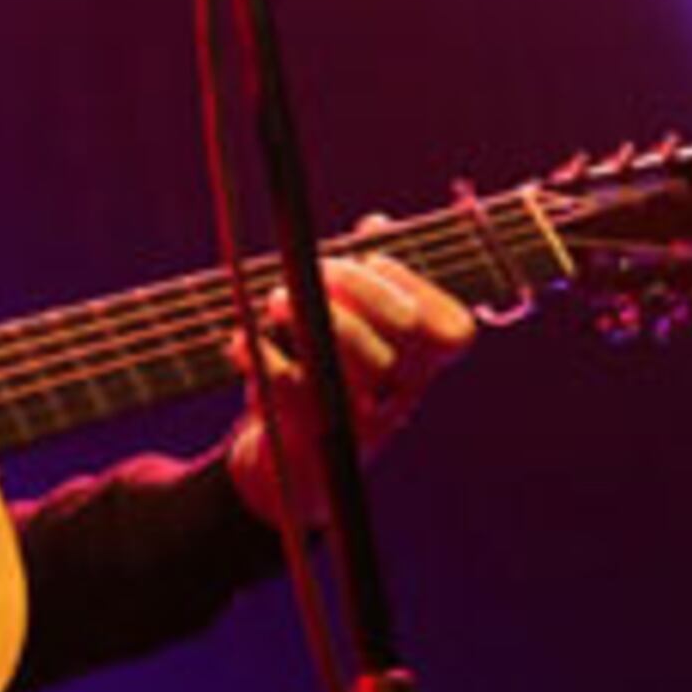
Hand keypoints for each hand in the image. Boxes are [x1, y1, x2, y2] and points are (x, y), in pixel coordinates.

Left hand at [224, 242, 473, 531]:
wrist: (291, 466)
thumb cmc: (327, 380)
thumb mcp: (354, 330)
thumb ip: (369, 279)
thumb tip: (377, 225)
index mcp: (422, 369)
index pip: (450, 329)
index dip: (411, 283)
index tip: (372, 256)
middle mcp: (400, 396)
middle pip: (400, 332)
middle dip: (357, 287)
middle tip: (318, 269)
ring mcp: (360, 421)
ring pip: (351, 362)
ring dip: (308, 318)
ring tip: (275, 300)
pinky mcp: (311, 438)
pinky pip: (294, 392)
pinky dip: (263, 358)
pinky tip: (242, 341)